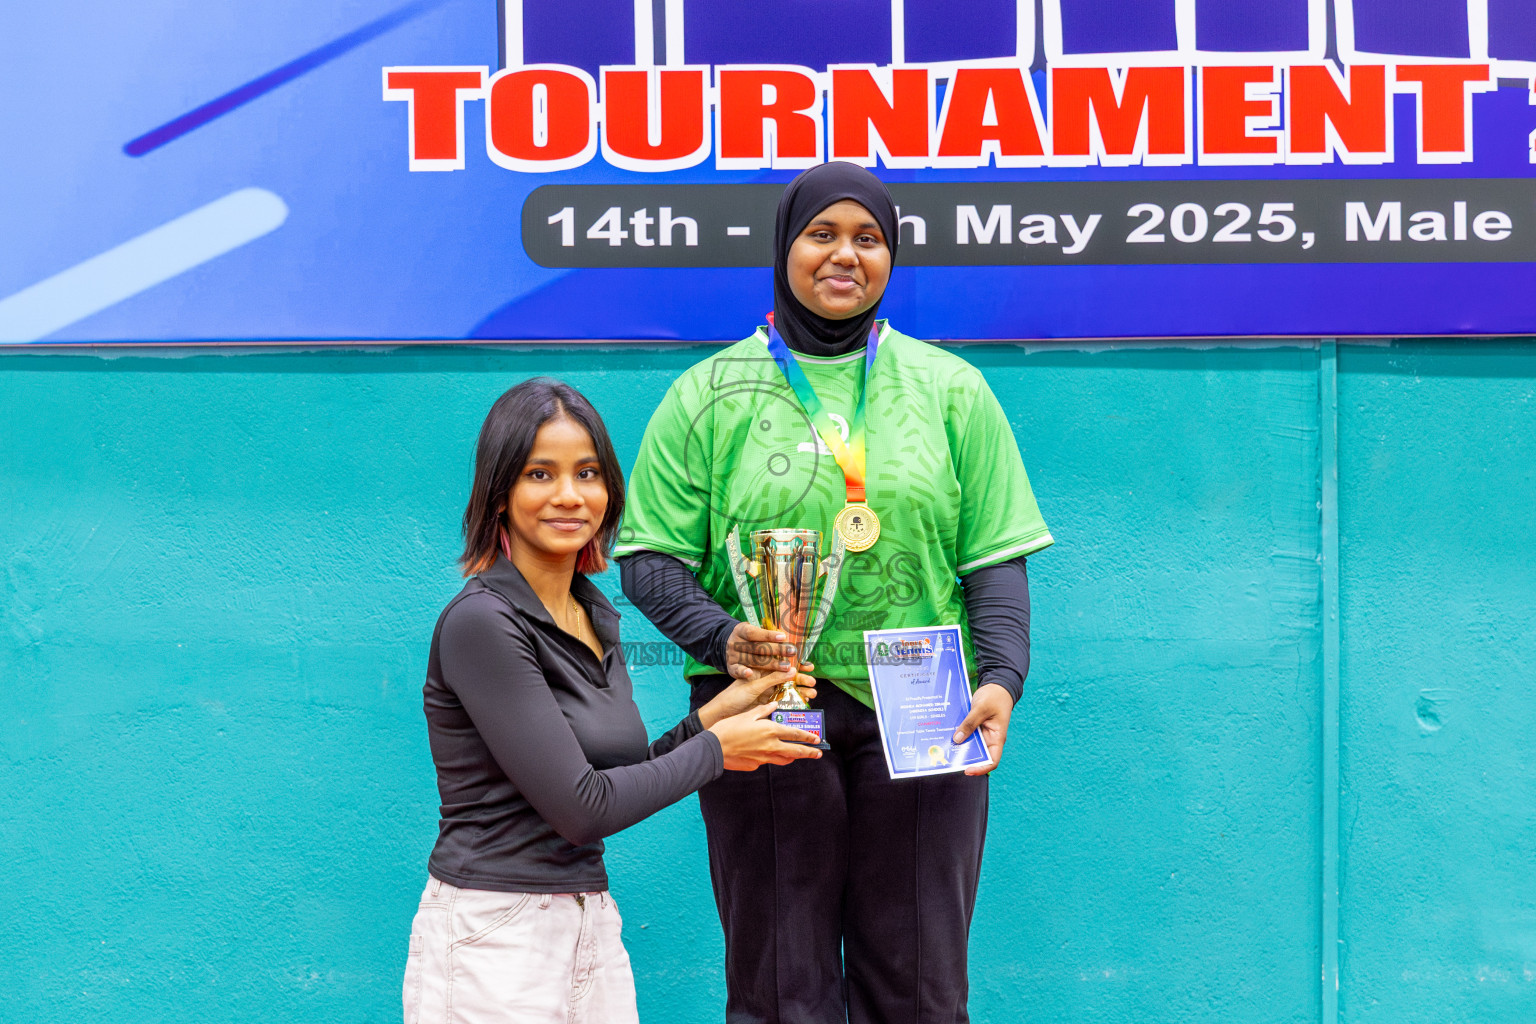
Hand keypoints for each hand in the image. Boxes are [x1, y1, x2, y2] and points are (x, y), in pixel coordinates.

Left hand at [697, 668, 817, 727]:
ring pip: (789, 690)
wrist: (722, 715)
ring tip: (812, 693)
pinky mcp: (768, 705)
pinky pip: (785, 701)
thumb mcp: (753, 685)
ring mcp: (768, 693)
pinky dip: (795, 702)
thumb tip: (792, 670)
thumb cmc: (733, 696)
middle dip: (802, 679)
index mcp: (761, 670)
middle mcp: (766, 680)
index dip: (797, 665)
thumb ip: (772, 678)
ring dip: (801, 691)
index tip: (810, 666)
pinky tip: (805, 703)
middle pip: (789, 678)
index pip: (782, 664)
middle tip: (813, 682)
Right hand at [708, 703, 822, 770]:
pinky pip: (767, 761)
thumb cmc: (728, 729)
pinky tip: (766, 753)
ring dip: (792, 757)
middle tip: (818, 754)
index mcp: (770, 730)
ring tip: (797, 755)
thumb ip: (763, 710)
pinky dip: (770, 757)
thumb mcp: (747, 715)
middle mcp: (770, 746)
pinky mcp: (755, 765)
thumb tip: (774, 704)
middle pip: (795, 751)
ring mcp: (763, 758)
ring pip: (784, 759)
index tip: (817, 740)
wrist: (714, 748)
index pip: (795, 734)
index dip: (808, 737)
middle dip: (808, 753)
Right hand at [724, 622, 803, 681]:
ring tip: (786, 667)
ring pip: (753, 660)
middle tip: (792, 652)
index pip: (754, 633)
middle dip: (776, 650)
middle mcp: (735, 643)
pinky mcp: (731, 668)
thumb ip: (765, 633)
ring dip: (771, 664)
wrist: (727, 646)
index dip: (768, 635)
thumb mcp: (753, 630)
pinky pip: (737, 670)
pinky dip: (743, 672)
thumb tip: (786, 635)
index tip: (783, 637)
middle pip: (757, 648)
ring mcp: (732, 656)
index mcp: (741, 631)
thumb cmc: (748, 638)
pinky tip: (750, 674)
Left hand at [952, 683, 1013, 775]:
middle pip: (978, 754)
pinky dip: (957, 735)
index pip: (992, 760)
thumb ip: (970, 723)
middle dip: (965, 758)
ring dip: (959, 746)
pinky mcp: (974, 726)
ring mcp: (981, 733)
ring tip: (944, 748)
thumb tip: (957, 739)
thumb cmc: (995, 696)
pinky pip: (966, 734)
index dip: (981, 768)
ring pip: (970, 744)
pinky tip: (946, 735)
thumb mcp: (981, 708)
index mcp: (997, 737)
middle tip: (948, 759)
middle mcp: (989, 738)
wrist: (996, 685)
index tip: (967, 770)